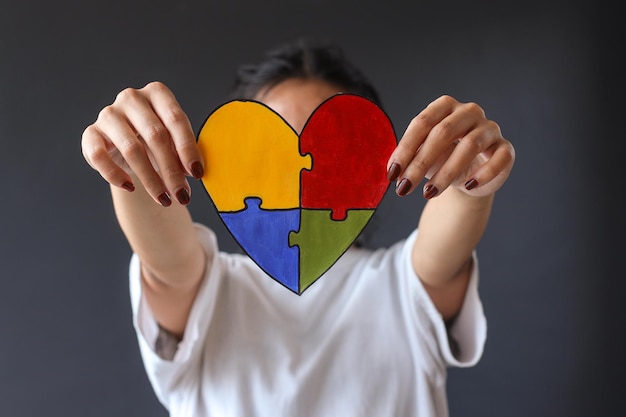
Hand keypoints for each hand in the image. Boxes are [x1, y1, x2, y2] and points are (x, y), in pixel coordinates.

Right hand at [81, 81, 203, 205]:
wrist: (130, 147)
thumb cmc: (159, 142)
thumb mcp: (176, 143)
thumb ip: (185, 153)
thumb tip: (194, 171)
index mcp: (157, 93)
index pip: (176, 119)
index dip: (188, 148)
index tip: (198, 174)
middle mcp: (131, 98)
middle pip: (155, 135)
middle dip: (172, 170)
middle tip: (183, 195)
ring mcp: (109, 114)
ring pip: (132, 149)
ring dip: (150, 179)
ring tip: (164, 199)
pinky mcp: (91, 133)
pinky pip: (100, 156)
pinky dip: (115, 175)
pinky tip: (130, 187)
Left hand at [386, 95, 514, 197]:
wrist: (468, 176)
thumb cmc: (441, 159)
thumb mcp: (422, 157)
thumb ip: (408, 159)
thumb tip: (393, 171)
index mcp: (445, 107)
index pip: (422, 122)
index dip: (405, 148)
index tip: (392, 173)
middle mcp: (469, 112)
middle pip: (443, 132)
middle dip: (421, 162)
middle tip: (405, 187)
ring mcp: (490, 129)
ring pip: (470, 146)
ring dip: (446, 172)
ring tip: (429, 192)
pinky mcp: (505, 148)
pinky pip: (499, 158)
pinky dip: (484, 173)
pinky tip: (467, 185)